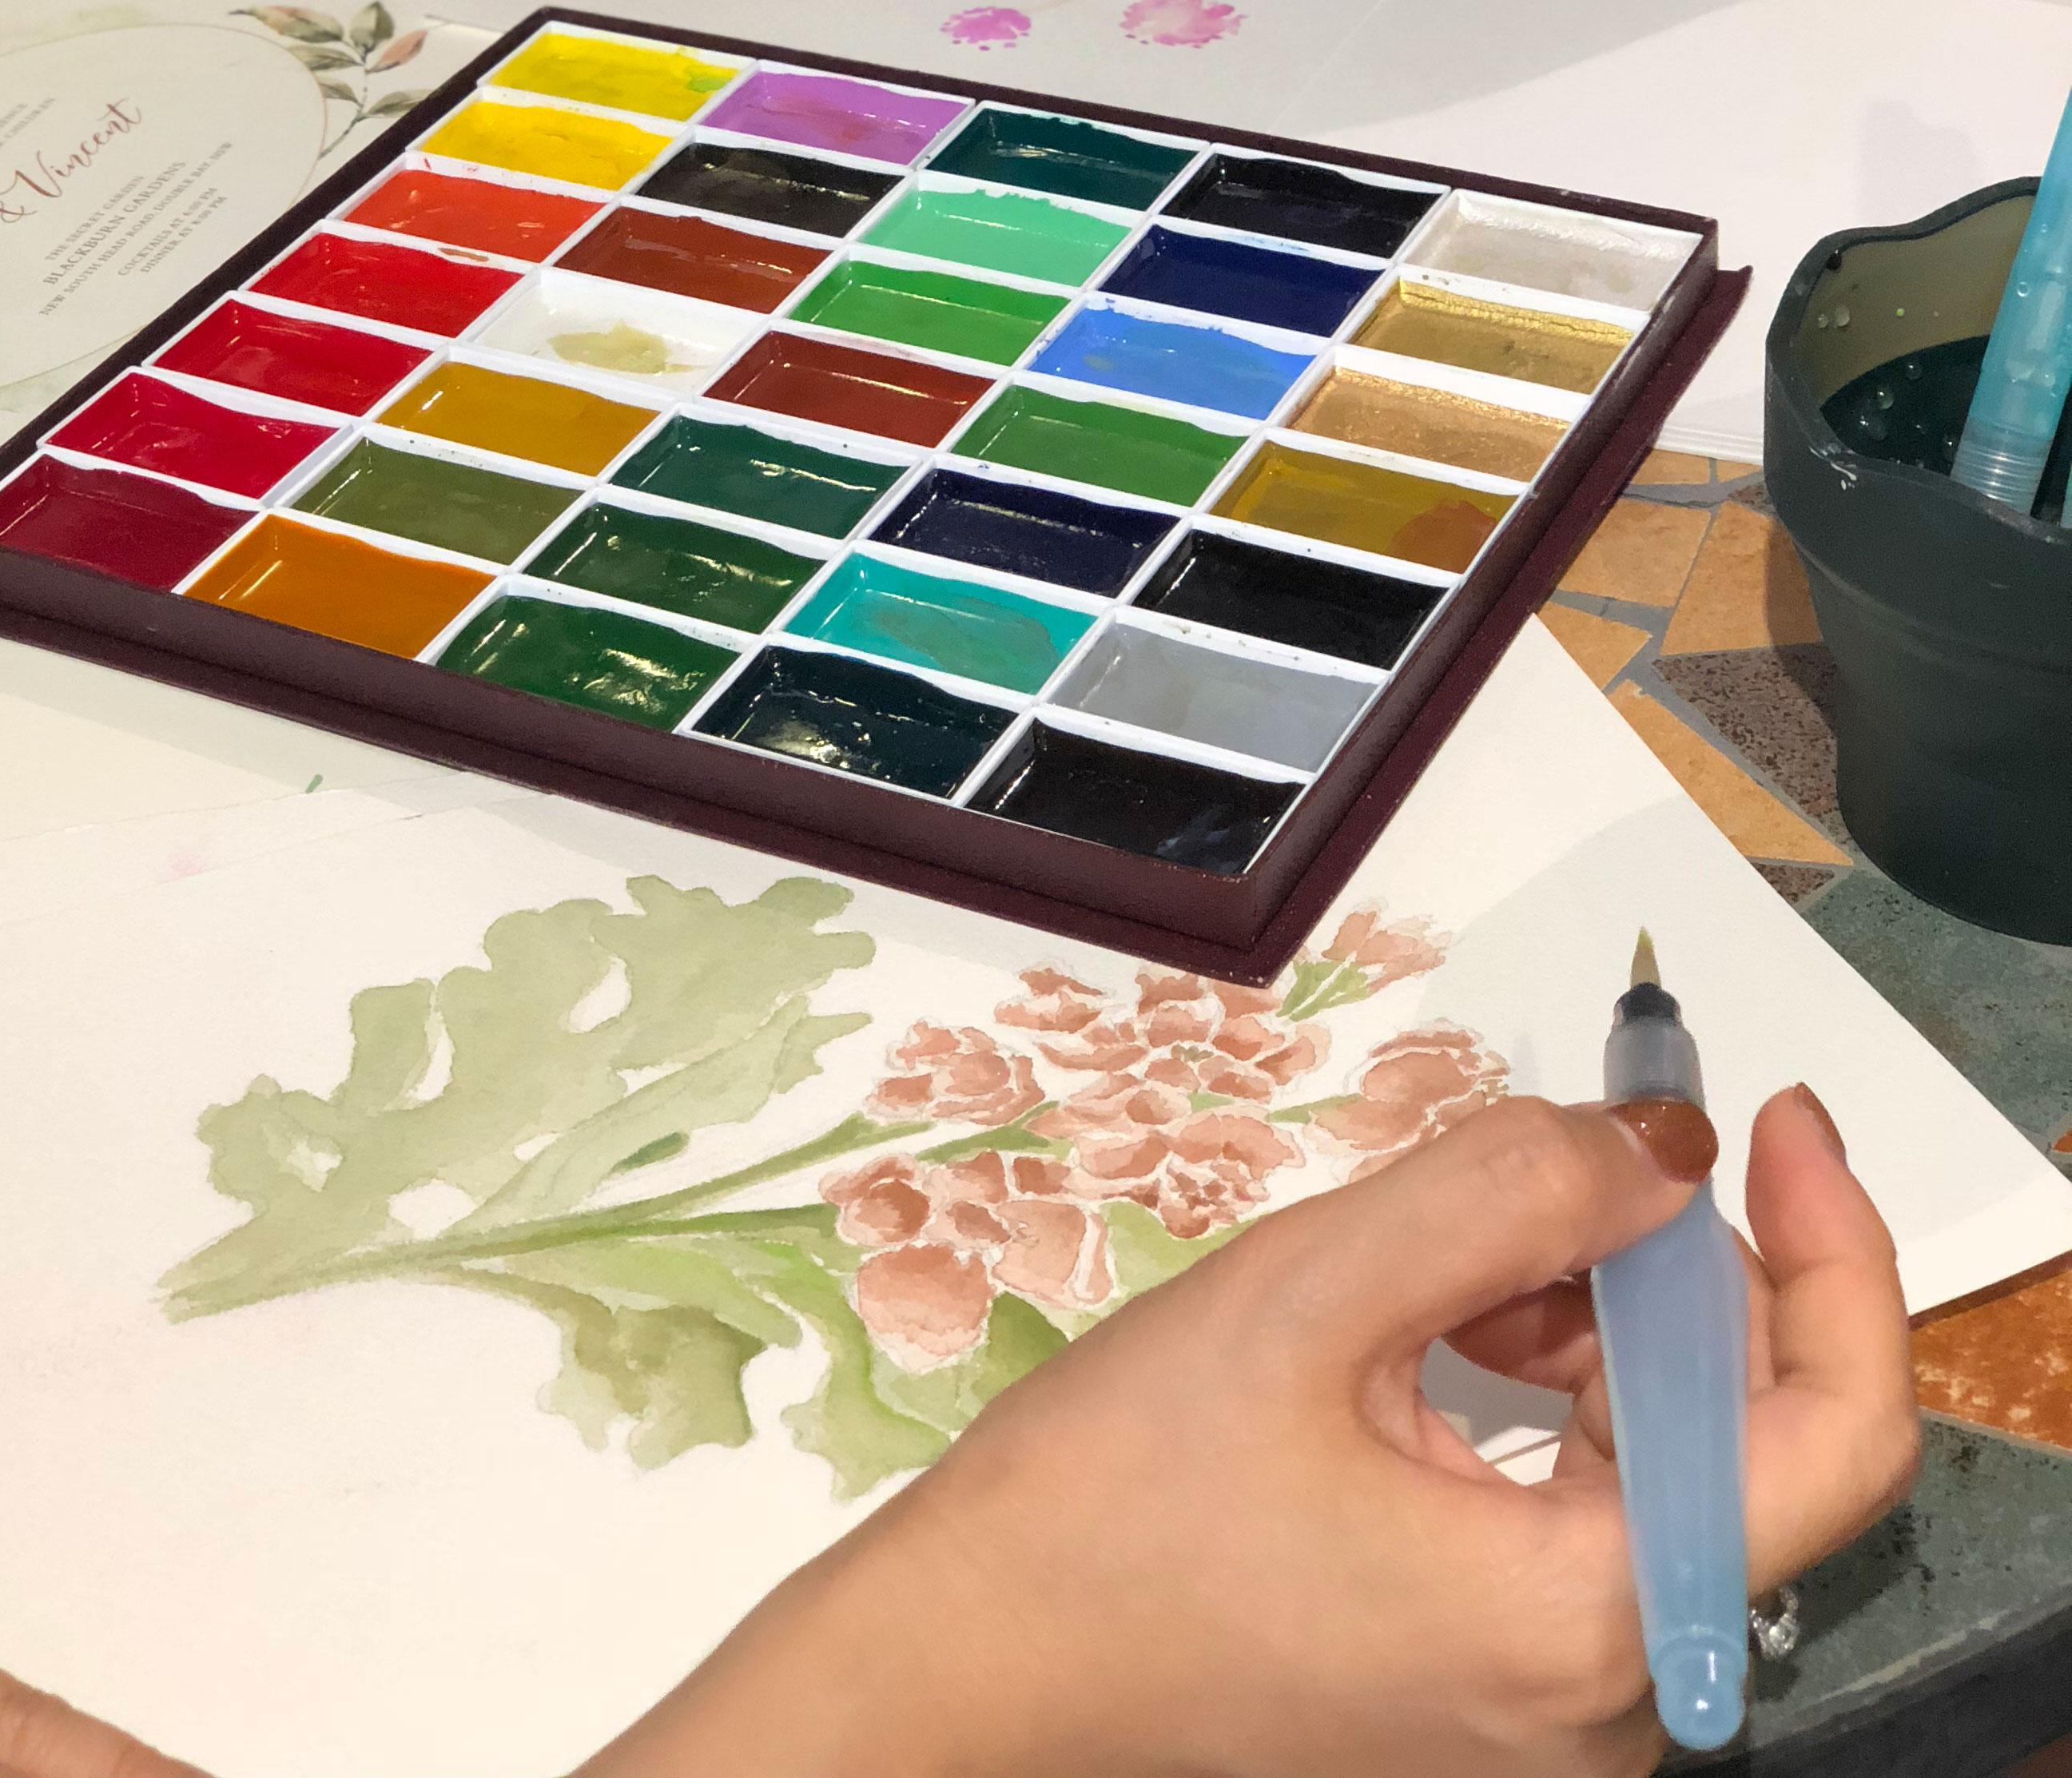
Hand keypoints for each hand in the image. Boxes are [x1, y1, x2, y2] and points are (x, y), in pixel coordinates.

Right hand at [583, 1088, 1918, 1777]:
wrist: (978, 1661)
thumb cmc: (1112, 1504)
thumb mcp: (1310, 1293)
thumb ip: (1508, 1194)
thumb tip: (1662, 1146)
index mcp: (1579, 1621)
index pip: (1833, 1437)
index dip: (1840, 1255)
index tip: (1772, 1114)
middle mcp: (1600, 1697)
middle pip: (1739, 1434)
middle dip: (1662, 1267)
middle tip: (1547, 1157)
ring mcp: (1546, 1704)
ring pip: (1661, 1463)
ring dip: (1589, 1321)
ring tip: (1451, 1254)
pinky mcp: (1491, 1682)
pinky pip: (1584, 1509)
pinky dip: (1543, 1388)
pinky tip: (1441, 1327)